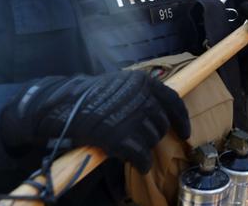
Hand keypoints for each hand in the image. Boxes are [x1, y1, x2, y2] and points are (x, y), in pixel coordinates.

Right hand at [1, 71, 189, 172]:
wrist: (62, 108)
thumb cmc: (89, 97)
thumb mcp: (120, 85)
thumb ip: (140, 94)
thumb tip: (159, 110)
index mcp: (144, 82)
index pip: (173, 100)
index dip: (181, 119)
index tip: (185, 132)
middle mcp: (143, 97)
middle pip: (162, 123)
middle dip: (155, 134)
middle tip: (141, 139)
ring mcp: (133, 117)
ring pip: (153, 140)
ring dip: (145, 147)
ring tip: (129, 146)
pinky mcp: (122, 138)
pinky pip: (142, 156)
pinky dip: (142, 163)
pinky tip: (138, 165)